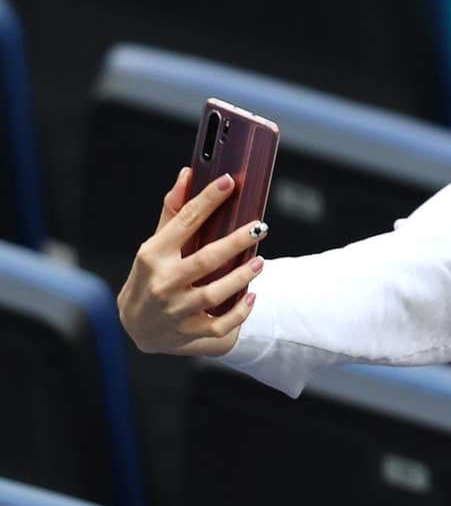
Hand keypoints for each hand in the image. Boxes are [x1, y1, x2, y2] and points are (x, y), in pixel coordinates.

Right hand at [117, 168, 267, 356]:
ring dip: (241, 277)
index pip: (184, 221)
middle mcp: (163, 282)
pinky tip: (252, 296)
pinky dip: (238, 312)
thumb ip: (173, 211)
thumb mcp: (155, 244)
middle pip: (204, 259)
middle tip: (259, 227)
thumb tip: (188, 174)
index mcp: (153, 254)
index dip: (207, 200)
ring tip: (260, 262)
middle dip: (235, 242)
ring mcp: (175, 309)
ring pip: (214, 294)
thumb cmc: (150, 276)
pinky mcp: (187, 331)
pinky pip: (218, 326)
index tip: (228, 182)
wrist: (135, 325)